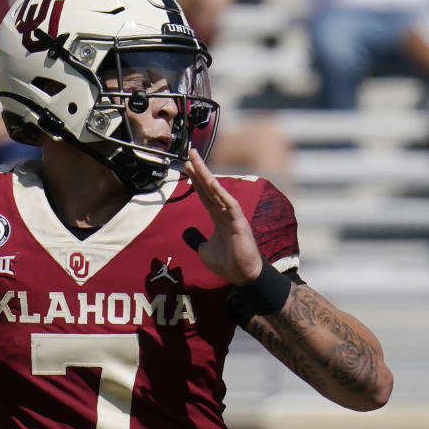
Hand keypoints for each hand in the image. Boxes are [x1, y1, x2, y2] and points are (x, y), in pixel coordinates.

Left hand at [183, 149, 262, 284]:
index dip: (195, 179)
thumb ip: (196, 239)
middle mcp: (224, 212)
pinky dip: (221, 193)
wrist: (242, 275)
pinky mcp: (239, 223)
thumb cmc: (227, 262)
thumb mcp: (204, 250)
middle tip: (190, 152)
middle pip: (209, 187)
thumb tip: (187, 232)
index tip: (186, 165)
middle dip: (199, 170)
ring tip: (195, 160)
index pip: (204, 193)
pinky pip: (230, 205)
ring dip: (206, 175)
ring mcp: (232, 215)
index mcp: (217, 216)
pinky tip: (212, 182)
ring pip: (218, 191)